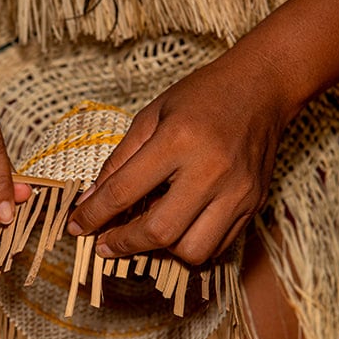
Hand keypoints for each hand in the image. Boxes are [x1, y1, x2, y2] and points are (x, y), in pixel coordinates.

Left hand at [67, 57, 288, 264]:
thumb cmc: (201, 96)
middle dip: (124, 244)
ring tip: (147, 232)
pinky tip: (177, 227)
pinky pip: (218, 245)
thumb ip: (119, 161)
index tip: (77, 228)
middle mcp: (211, 170)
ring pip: (192, 250)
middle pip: (160, 231)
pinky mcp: (254, 203)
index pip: (124, 191)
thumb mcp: (150, 116)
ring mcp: (238, 191)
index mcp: (178, 140)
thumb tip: (90, 200)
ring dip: (161, 250)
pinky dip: (191, 244)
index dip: (93, 215)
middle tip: (105, 244)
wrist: (261, 87)